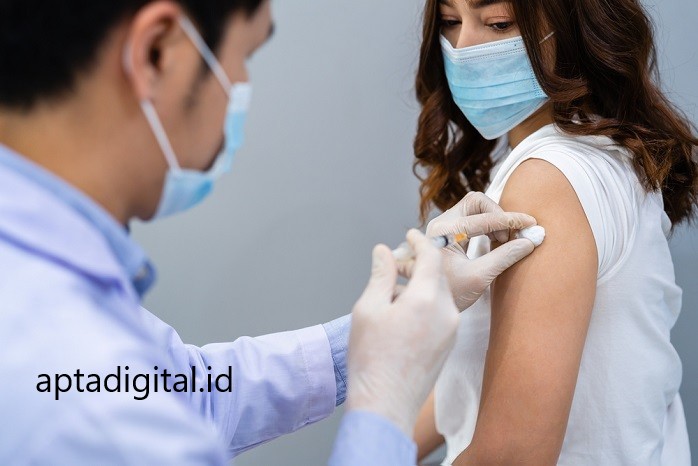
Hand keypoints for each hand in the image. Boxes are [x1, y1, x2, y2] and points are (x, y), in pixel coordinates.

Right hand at [346, 230, 458, 436]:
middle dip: (420, 264)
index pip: (431, 257)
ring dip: (422, 285)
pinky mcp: (449, 345)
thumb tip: (383, 251)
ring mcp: (451, 330)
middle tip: (398, 261)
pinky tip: (404, 313)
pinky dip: (427, 304)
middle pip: (438, 275)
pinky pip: (441, 313)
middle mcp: (446, 311)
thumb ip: (381, 275)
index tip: (410, 234)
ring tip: (396, 291)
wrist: (386, 404)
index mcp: (425, 298)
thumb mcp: (368, 309)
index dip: (420, 241)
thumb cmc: (371, 359)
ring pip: (440, 294)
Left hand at [426, 192, 537, 309]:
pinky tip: (495, 242)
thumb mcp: (478, 277)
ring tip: (503, 242)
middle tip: (510, 237)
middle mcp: (441, 223)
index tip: (531, 224)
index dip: (511, 220)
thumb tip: (529, 242)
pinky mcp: (447, 232)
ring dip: (494, 220)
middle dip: (498, 215)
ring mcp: (443, 226)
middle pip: (476, 202)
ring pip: (474, 208)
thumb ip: (504, 257)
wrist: (428, 304)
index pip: (484, 217)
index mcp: (445, 232)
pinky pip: (471, 218)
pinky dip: (487, 225)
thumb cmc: (449, 293)